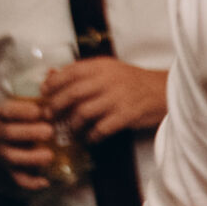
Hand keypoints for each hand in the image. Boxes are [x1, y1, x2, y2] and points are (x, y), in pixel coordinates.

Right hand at [0, 95, 57, 191]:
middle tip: (49, 131)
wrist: (1, 142)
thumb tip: (71, 98)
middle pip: (8, 133)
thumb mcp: (27, 111)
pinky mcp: (11, 170)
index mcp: (5, 117)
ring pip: (11, 156)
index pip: (7, 111)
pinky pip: (18, 178)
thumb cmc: (24, 122)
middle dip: (28, 132)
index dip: (21, 111)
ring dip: (30, 157)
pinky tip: (45, 182)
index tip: (38, 111)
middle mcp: (1, 134)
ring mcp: (4, 152)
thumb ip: (43, 106)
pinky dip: (31, 182)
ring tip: (49, 156)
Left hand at [43, 59, 167, 142]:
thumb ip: (80, 72)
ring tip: (69, 129)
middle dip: (56, 106)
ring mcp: (117, 98)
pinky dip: (92, 135)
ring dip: (72, 124)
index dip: (52, 83)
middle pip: (72, 94)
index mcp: (100, 66)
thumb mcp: (106, 69)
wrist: (163, 90)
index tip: (43, 93)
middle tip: (49, 115)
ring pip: (83, 113)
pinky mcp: (126, 115)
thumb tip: (49, 75)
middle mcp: (107, 80)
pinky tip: (88, 138)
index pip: (69, 72)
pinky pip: (101, 128)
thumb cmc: (130, 81)